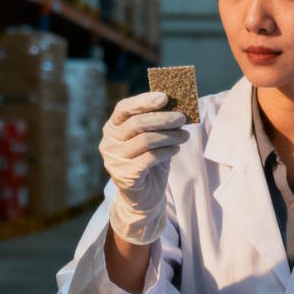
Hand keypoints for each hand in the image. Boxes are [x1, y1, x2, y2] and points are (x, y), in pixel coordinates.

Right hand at [100, 92, 188, 244]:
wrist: (144, 196)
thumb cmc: (149, 162)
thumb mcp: (153, 139)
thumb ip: (159, 124)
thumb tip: (178, 106)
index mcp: (112, 128)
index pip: (124, 108)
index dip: (144, 101)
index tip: (165, 97)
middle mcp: (109, 142)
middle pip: (137, 124)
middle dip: (163, 119)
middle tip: (182, 118)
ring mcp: (114, 160)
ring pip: (145, 141)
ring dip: (169, 136)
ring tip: (184, 136)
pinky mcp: (125, 175)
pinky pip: (150, 158)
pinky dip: (167, 151)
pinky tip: (176, 150)